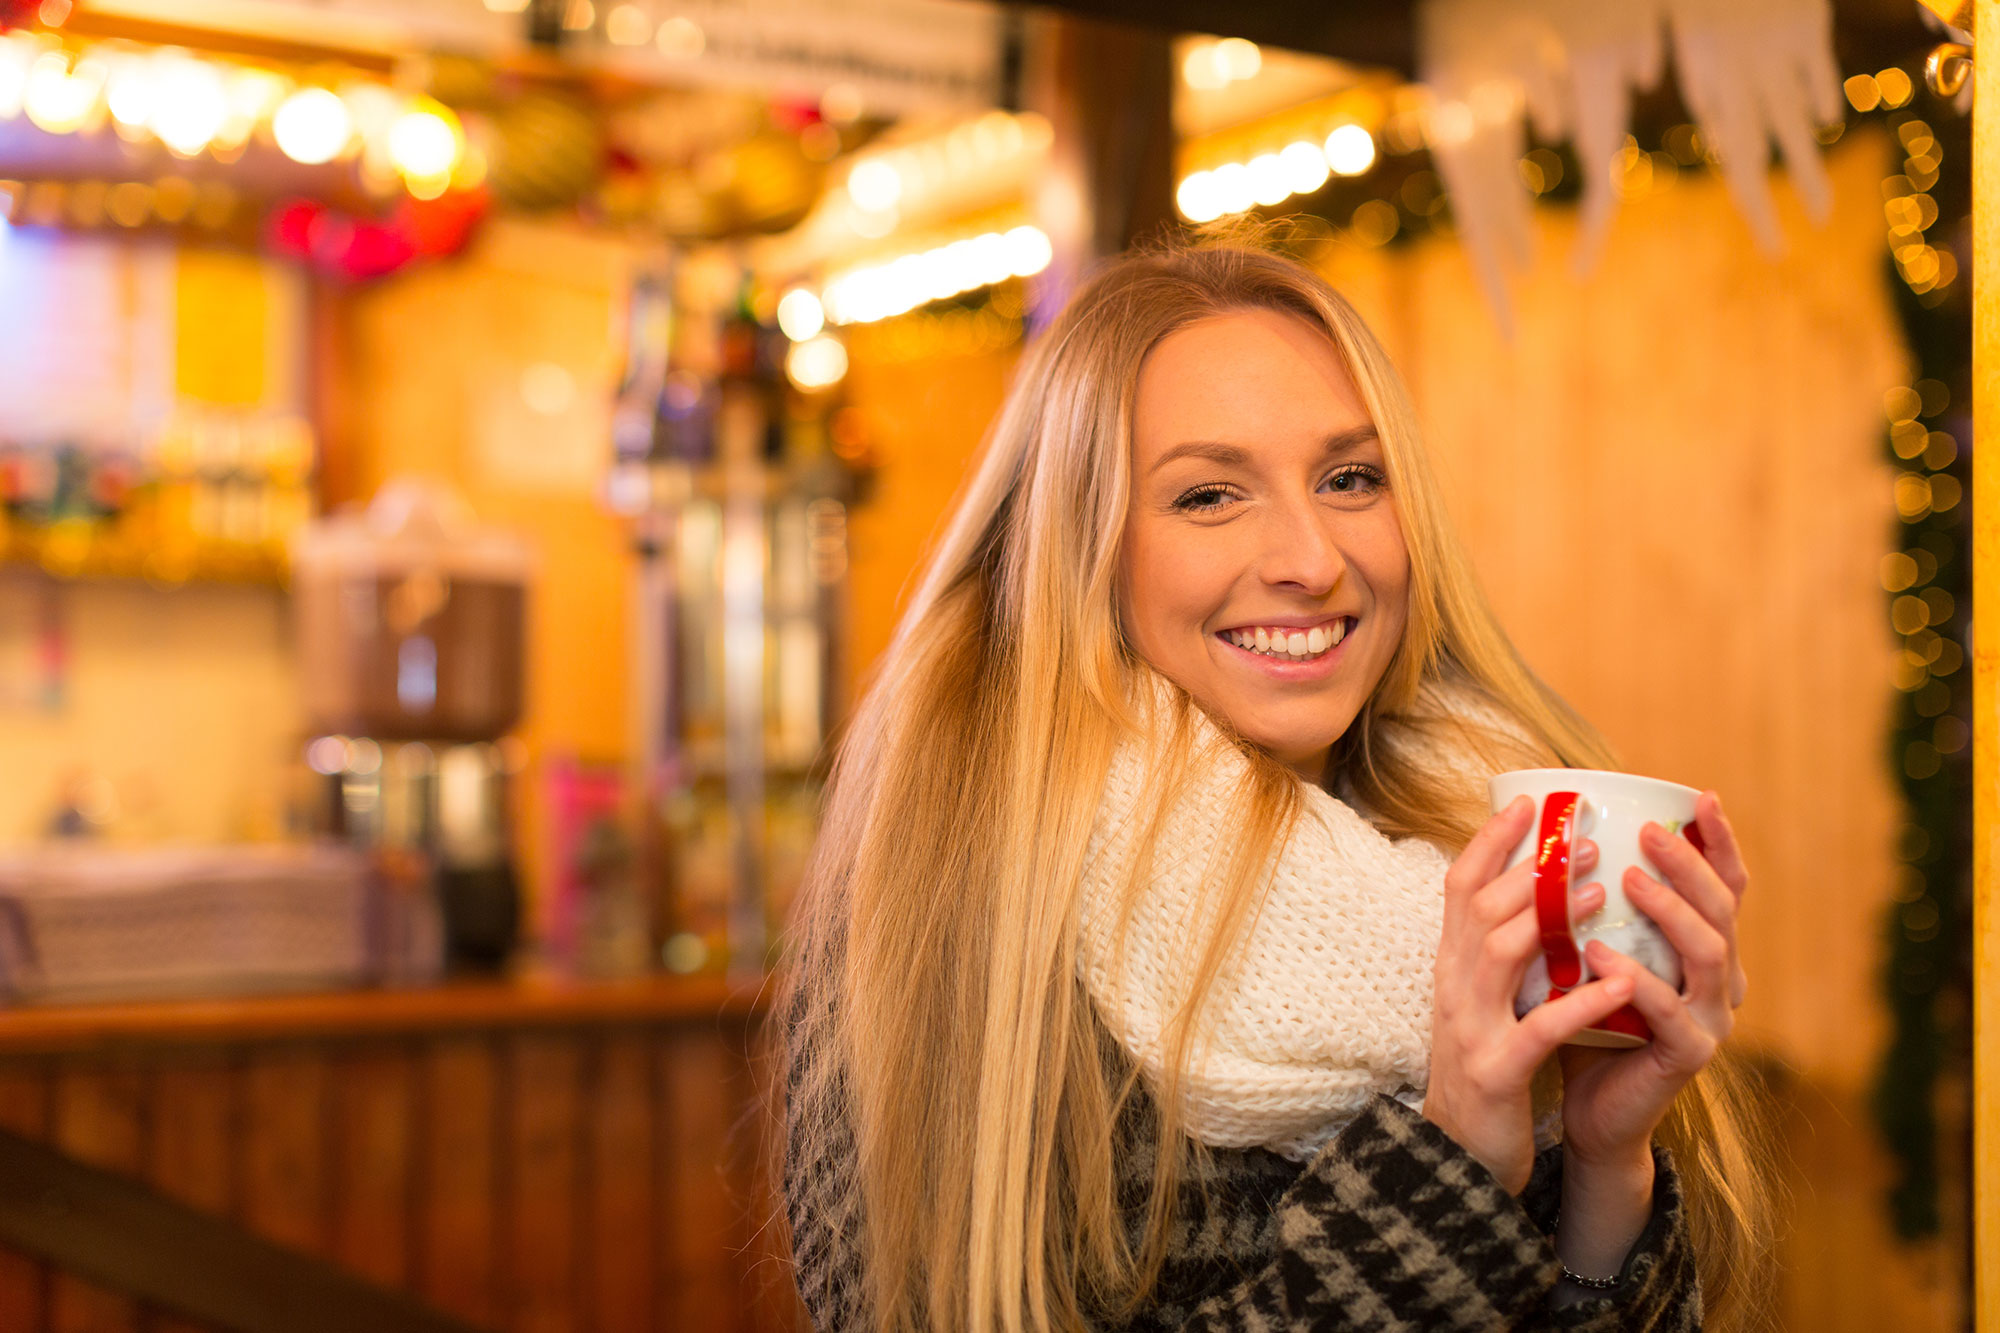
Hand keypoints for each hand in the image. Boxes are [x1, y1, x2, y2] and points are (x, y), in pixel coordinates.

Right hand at [1424, 795, 1638, 1194]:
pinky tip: (1622, 982)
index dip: (1490, 840)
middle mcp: (1452, 986)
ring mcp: (1469, 1028)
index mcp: (1451, 966)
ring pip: (1501, 952)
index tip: (1529, 802)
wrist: (1459, 1156)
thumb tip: (1537, 899)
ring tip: (1602, 892)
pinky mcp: (1496, 1071)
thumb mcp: (1485, 1002)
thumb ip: (1503, 955)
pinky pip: (1540, 1029)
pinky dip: (1582, 1001)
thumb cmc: (1487, 1072)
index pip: (1459, 886)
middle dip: (1530, 865)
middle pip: (1480, 906)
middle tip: (1582, 836)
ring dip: (1551, 915)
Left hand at [1557, 790, 1747, 1167]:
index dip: (1719, 842)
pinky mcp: (1689, 1055)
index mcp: (1701, 948)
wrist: (1586, 1104)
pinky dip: (1636, 980)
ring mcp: (1711, 1019)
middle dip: (1689, 865)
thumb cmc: (1586, 1018)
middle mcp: (1720, 980)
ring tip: (1627, 879)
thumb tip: (1557, 834)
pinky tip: (1600, 954)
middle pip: (1723, 909)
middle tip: (1651, 831)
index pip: (1724, 885)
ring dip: (1670, 911)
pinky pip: (1668, 1010)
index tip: (1702, 797)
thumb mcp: (1588, 952)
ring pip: (1709, 953)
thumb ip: (1590, 905)